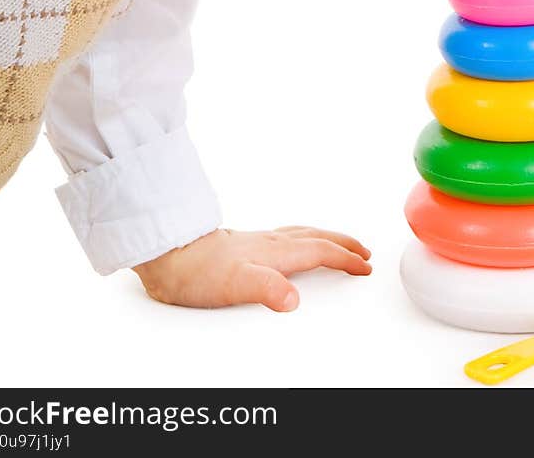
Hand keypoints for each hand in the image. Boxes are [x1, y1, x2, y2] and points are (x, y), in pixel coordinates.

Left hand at [131, 224, 371, 309]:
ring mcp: (257, 241)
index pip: (320, 252)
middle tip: (363, 251)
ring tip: (336, 243)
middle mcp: (271, 242)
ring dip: (325, 238)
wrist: (169, 253)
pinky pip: (286, 236)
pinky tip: (291, 245)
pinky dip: (302, 238)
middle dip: (343, 244)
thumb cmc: (197, 271)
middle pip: (317, 237)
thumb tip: (294, 300)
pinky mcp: (244, 244)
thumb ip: (268, 290)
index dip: (346, 259)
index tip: (365, 266)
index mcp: (276, 251)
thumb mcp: (236, 285)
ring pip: (302, 234)